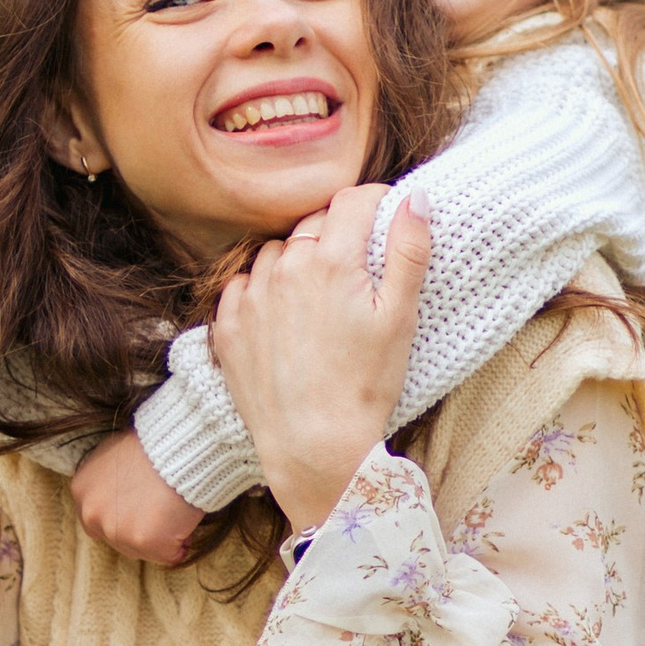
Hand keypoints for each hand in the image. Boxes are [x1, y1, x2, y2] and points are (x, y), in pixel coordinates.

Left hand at [72, 429, 201, 564]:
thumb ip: (106, 480)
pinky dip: (181, 543)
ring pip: (143, 551)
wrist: (178, 445)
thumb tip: (115, 493)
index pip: (98, 520)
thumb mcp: (113, 455)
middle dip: (142, 530)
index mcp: (81, 490)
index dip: (125, 515)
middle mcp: (92, 513)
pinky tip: (184, 519)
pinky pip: (169, 555)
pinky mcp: (146, 543)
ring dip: (162, 537)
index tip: (143, 505)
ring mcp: (117, 531)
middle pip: (119, 540)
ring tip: (173, 509)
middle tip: (162, 507)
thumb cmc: (152, 444)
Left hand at [210, 186, 430, 534]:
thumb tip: (417, 198)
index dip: (374, 203)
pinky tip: (284, 319)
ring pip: (276, 253)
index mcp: (332, 260)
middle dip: (339, 236)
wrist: (313, 447)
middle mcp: (284, 268)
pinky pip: (243, 287)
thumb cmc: (365, 386)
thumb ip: (408, 251)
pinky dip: (263, 292)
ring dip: (297, 262)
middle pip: (314, 225)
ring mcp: (250, 296)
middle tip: (359, 272)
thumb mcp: (400, 318)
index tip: (385, 219)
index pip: (352, 201)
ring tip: (319, 299)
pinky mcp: (227, 325)